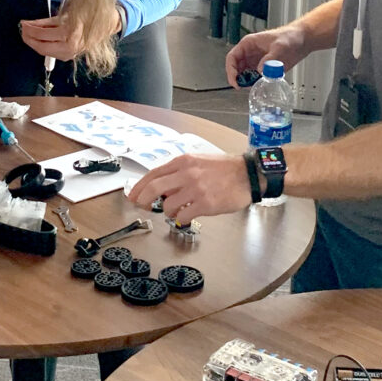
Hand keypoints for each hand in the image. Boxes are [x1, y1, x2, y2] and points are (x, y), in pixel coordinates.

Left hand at [20, 16, 83, 61]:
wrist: (94, 31)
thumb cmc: (80, 21)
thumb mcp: (60, 18)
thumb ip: (43, 23)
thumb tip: (28, 24)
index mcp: (68, 33)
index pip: (42, 35)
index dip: (30, 30)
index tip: (24, 24)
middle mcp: (69, 46)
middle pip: (41, 47)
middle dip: (29, 39)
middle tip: (23, 31)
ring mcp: (68, 54)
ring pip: (44, 52)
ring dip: (34, 44)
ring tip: (28, 35)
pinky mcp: (67, 57)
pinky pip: (50, 53)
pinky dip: (42, 47)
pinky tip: (38, 41)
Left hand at [128, 154, 251, 221]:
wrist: (248, 174)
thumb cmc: (224, 169)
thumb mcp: (198, 161)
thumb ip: (179, 171)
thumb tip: (161, 187)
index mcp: (184, 162)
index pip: (153, 174)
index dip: (139, 187)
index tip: (133, 196)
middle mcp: (187, 173)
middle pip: (154, 188)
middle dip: (142, 200)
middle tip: (141, 206)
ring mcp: (196, 189)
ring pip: (168, 205)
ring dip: (168, 212)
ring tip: (176, 211)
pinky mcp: (205, 204)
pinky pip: (183, 216)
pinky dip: (181, 219)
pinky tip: (186, 217)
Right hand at [225, 25, 308, 88]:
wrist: (302, 40)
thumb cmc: (290, 36)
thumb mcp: (279, 46)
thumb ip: (270, 59)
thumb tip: (260, 71)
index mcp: (248, 44)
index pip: (232, 57)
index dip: (230, 70)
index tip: (235, 80)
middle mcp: (249, 54)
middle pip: (235, 68)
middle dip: (237, 79)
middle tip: (241, 87)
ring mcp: (256, 62)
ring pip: (244, 75)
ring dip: (246, 82)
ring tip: (252, 86)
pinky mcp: (263, 69)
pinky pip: (254, 78)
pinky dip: (254, 83)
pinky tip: (260, 85)